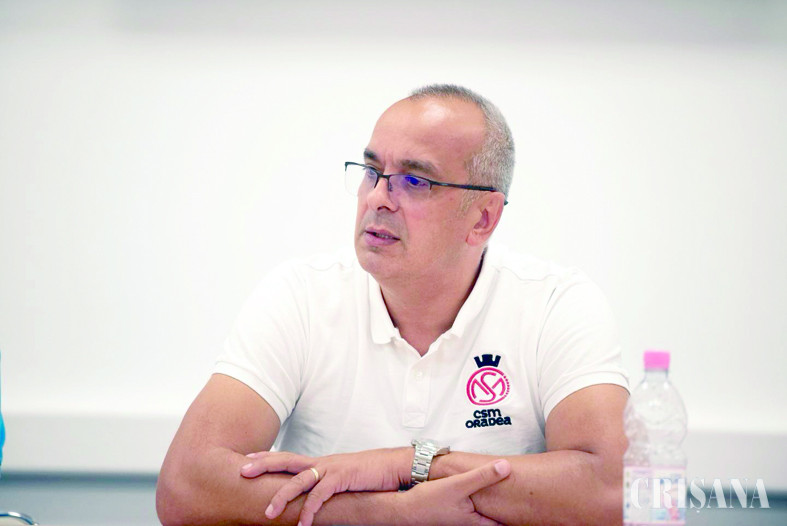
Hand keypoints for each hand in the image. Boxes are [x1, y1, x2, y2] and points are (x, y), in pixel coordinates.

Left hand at [240, 448, 410, 525]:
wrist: (394, 466)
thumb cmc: (369, 475)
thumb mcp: (343, 479)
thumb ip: (326, 485)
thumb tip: (313, 496)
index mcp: (320, 463)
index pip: (287, 457)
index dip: (266, 457)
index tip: (246, 460)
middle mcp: (321, 463)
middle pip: (285, 460)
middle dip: (262, 465)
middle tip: (241, 471)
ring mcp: (331, 469)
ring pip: (299, 480)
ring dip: (282, 497)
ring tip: (268, 514)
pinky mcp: (343, 477)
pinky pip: (321, 495)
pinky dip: (310, 511)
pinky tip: (303, 525)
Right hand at [395, 459, 511, 524]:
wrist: (404, 510)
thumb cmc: (429, 501)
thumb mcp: (459, 484)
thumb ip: (483, 476)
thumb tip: (505, 467)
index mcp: (476, 523)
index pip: (504, 522)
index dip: (516, 514)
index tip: (527, 504)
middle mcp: (470, 525)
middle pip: (495, 518)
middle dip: (505, 508)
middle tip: (520, 497)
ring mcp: (462, 521)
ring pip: (483, 513)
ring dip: (492, 504)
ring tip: (503, 489)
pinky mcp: (455, 515)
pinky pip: (473, 510)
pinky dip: (480, 501)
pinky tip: (478, 488)